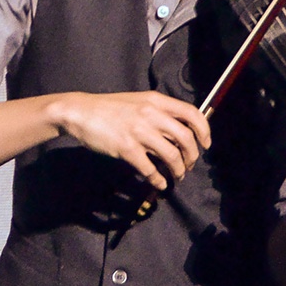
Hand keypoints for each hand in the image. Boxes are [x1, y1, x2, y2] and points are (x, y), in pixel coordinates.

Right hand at [51, 91, 211, 189]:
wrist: (80, 111)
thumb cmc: (109, 108)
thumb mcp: (138, 102)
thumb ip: (158, 113)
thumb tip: (179, 134)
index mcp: (156, 101)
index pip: (192, 114)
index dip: (204, 131)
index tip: (205, 145)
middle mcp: (150, 114)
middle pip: (186, 139)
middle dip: (192, 157)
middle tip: (189, 165)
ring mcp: (138, 131)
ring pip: (172, 156)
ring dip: (178, 171)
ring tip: (176, 176)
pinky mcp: (126, 148)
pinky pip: (150, 169)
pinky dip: (158, 180)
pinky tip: (158, 184)